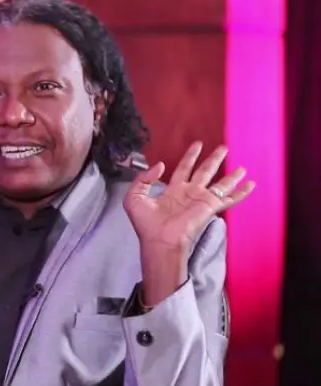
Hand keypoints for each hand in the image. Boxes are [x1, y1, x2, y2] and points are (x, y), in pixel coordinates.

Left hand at [123, 142, 254, 304]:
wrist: (159, 240)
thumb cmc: (146, 224)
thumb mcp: (134, 197)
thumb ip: (143, 178)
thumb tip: (161, 165)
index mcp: (172, 190)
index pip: (184, 168)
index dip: (190, 156)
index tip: (197, 145)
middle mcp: (189, 193)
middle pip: (204, 171)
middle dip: (214, 159)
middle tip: (223, 148)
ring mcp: (201, 200)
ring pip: (220, 183)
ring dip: (231, 175)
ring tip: (241, 166)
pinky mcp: (210, 208)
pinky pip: (229, 198)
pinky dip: (241, 192)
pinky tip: (251, 185)